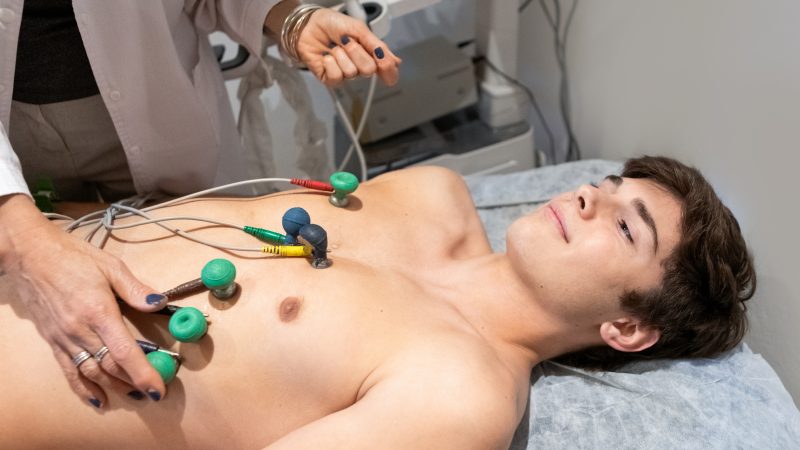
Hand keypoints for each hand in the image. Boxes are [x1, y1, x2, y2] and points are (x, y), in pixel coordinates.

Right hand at [0, 195, 166, 407]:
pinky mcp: (53, 341)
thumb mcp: (111, 266)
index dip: (142, 374)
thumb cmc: (72, 257)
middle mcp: (80, 330)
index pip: (124, 352)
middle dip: (134, 383)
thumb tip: (160, 303)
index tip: (157, 389)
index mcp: (98, 312)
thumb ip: (136, 290)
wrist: (30, 256)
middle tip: (153, 393)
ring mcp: (64, 338)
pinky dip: (83, 389)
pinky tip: (97, 400)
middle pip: (110, 366)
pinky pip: (69, 371)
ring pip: (91, 372)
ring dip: (114, 388)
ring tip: (134, 397)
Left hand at [298, 8, 401, 87]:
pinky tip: (327, 57)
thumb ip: (378, 46)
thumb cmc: (333, 25)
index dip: (388, 70)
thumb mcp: (359, 29)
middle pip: (368, 69)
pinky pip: (337, 77)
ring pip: (351, 72)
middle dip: (356, 52)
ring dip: (341, 55)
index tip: (384, 64)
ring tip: (334, 47)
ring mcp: (345, 75)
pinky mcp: (330, 79)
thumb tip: (396, 62)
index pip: (386, 71)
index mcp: (370, 55)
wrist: (309, 25)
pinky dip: (331, 64)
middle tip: (346, 42)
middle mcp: (359, 67)